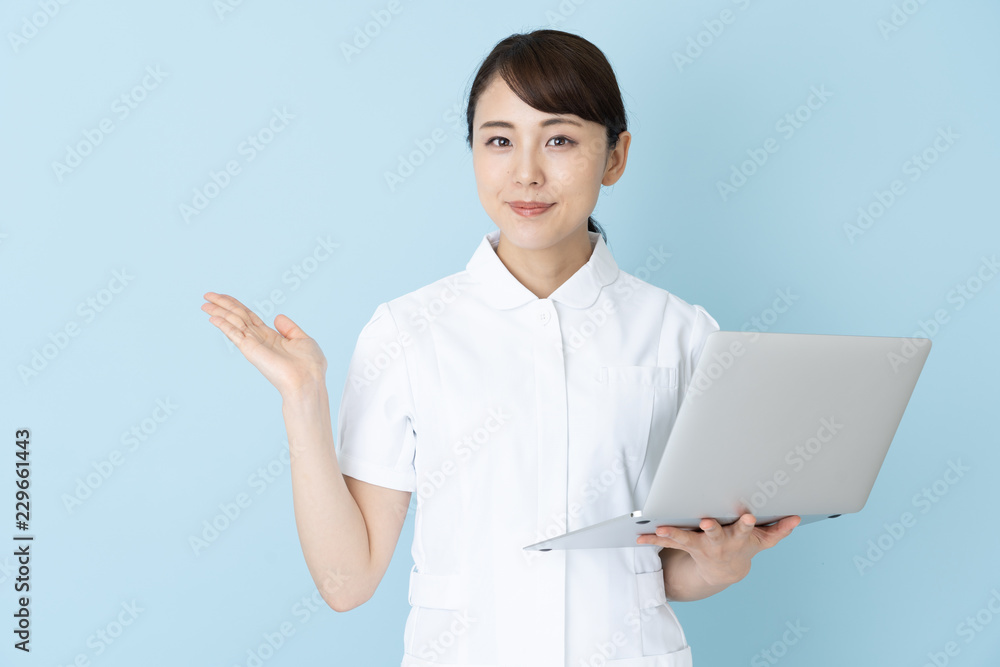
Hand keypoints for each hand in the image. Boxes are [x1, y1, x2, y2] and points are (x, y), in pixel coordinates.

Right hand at [201, 292, 326, 396]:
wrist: (307, 381)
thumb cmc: (309, 366)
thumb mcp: (303, 340)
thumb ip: (289, 328)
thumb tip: (277, 317)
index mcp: (271, 336)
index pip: (249, 316)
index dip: (236, 305)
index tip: (224, 297)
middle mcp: (259, 339)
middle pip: (237, 316)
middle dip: (222, 305)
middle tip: (207, 295)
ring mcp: (253, 344)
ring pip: (233, 322)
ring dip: (218, 311)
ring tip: (204, 303)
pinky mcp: (250, 349)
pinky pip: (234, 333)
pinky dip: (223, 324)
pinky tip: (212, 317)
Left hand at [636, 513, 800, 587]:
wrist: (724, 570)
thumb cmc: (742, 546)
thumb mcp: (762, 540)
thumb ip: (779, 530)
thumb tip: (796, 518)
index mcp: (736, 538)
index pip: (743, 529)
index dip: (745, 523)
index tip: (749, 516)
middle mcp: (717, 543)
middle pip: (714, 535)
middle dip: (711, 528)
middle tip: (706, 521)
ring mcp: (699, 546)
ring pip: (686, 539)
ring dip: (673, 534)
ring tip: (660, 529)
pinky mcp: (684, 546)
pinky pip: (666, 543)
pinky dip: (653, 539)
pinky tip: (638, 536)